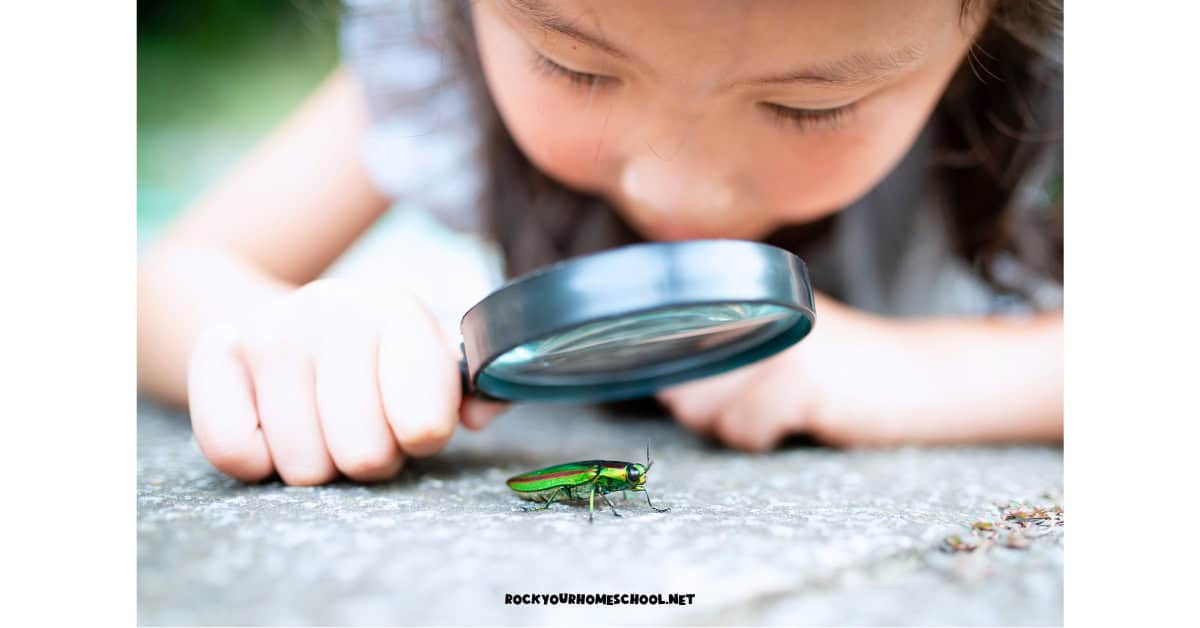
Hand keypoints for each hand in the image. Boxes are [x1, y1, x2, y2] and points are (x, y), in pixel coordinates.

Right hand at [186, 278, 507, 484]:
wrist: (292, 318)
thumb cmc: (381, 356)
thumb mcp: (436, 359)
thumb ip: (478, 390)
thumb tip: (480, 413)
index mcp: (398, 311)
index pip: (425, 422)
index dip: (423, 438)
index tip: (418, 427)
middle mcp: (332, 309)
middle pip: (363, 455)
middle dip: (372, 458)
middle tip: (367, 426)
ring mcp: (271, 330)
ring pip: (303, 466)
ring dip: (319, 461)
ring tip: (325, 423)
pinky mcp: (216, 355)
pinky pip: (236, 453)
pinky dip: (260, 461)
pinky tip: (276, 428)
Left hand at [656, 293, 933, 449]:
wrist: (919, 374)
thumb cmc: (840, 366)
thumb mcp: (778, 334)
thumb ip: (722, 344)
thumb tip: (663, 383)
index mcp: (744, 290)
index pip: (666, 337)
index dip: (678, 375)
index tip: (708, 385)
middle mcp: (753, 304)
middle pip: (679, 383)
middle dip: (707, 409)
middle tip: (760, 400)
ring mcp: (773, 340)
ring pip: (702, 411)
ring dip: (737, 425)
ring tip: (782, 407)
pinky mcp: (796, 380)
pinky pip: (742, 432)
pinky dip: (764, 437)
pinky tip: (800, 418)